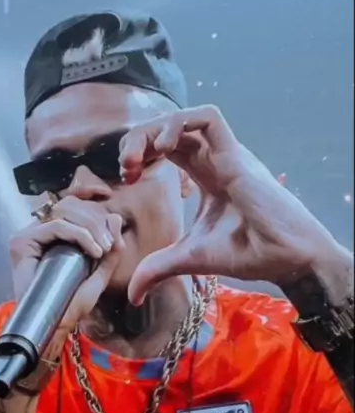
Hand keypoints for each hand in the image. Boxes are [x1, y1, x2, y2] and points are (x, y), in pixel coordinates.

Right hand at [9, 198, 124, 392]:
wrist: (56, 325)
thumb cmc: (73, 305)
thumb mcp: (99, 274)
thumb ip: (110, 249)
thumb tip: (116, 217)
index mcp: (56, 237)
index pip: (76, 209)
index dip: (97, 217)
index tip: (114, 241)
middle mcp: (40, 233)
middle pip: (70, 205)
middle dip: (96, 220)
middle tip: (109, 245)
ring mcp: (29, 237)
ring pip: (63, 211)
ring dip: (90, 227)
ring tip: (102, 250)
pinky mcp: (22, 243)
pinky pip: (55, 226)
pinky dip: (79, 235)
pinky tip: (93, 251)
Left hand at [119, 106, 342, 305]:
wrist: (285, 259)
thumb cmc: (249, 252)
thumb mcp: (190, 259)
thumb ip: (159, 268)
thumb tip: (133, 295)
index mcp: (204, 175)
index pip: (166, 146)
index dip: (141, 154)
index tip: (128, 180)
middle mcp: (214, 159)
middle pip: (169, 127)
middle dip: (139, 140)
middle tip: (127, 170)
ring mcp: (226, 154)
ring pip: (184, 117)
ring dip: (154, 130)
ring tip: (139, 159)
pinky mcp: (236, 156)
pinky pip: (208, 117)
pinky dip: (179, 124)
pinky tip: (164, 149)